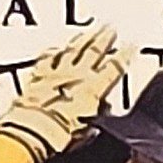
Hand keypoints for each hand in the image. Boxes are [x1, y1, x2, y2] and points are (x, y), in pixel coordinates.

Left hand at [0, 26, 125, 162]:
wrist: (32, 132)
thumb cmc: (60, 135)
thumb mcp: (88, 131)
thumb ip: (97, 114)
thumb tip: (101, 109)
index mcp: (93, 89)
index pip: (114, 68)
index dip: (124, 55)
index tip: (131, 43)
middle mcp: (76, 76)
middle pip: (94, 51)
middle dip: (104, 38)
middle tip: (111, 27)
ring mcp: (56, 73)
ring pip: (72, 49)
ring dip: (82, 38)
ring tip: (89, 30)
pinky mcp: (37, 76)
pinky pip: (47, 58)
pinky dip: (53, 50)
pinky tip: (55, 46)